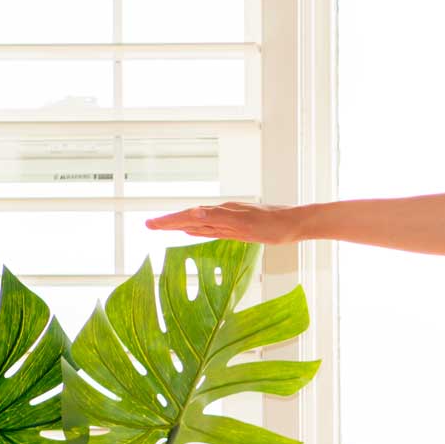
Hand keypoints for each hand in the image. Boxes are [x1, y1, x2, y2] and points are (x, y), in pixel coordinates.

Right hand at [144, 201, 304, 244]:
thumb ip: (217, 218)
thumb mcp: (244, 224)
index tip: (150, 224)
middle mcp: (223, 214)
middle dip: (169, 222)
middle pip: (190, 217)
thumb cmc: (273, 226)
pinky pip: (212, 227)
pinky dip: (198, 228)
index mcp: (221, 213)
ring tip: (164, 227)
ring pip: (199, 222)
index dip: (169, 221)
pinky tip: (193, 230)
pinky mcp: (237, 226)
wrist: (295, 224)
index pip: (188, 216)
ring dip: (181, 224)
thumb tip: (191, 213)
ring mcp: (230, 219)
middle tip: (148, 225)